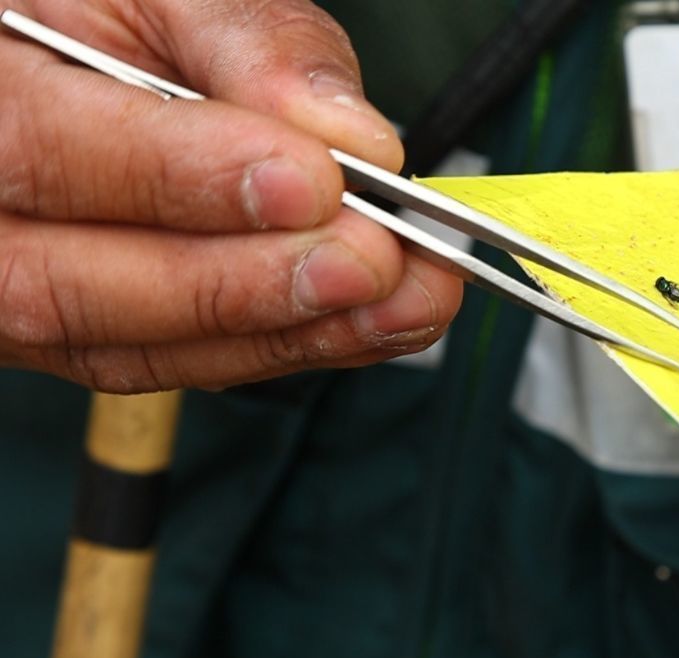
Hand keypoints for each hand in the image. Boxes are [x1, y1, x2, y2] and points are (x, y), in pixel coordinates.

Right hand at [0, 0, 461, 391]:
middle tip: (373, 263)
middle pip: (70, 287)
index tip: (314, 185)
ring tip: (401, 303)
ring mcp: (10, 289)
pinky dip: (279, 347)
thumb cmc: (98, 12)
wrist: (64, 58)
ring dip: (282, 334)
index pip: (42, 152)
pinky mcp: (81, 333)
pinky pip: (168, 363)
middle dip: (244, 284)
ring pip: (127, 349)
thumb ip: (247, 42)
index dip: (180, 178)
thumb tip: (346, 133)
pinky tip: (365, 323)